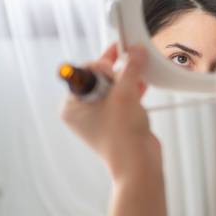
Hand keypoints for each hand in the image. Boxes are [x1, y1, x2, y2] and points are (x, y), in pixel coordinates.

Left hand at [60, 43, 159, 180]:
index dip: (104, 63)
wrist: (138, 164)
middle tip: (132, 59)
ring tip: (140, 69)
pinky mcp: (116, 121)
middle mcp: (83, 111)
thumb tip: (136, 51)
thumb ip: (131, 69)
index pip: (85, 72)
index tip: (119, 53)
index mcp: (73, 106)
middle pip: (100, 78)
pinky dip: (132, 89)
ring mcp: (100, 117)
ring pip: (113, 87)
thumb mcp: (125, 94)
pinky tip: (143, 83)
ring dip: (127, 78)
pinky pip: (122, 98)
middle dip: (118, 69)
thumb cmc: (122, 137)